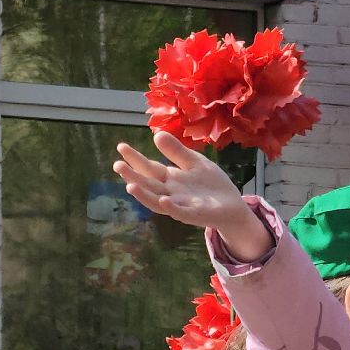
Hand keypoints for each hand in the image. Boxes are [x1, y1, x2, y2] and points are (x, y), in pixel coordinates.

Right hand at [113, 131, 270, 259]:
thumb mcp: (195, 162)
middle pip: (148, 184)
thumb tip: (156, 134)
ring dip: (144, 195)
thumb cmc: (211, 185)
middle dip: (132, 176)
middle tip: (117, 165)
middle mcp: (170, 193)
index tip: (121, 147)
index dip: (135, 159)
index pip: (149, 168)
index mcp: (170, 179)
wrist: (233, 207)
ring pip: (157, 201)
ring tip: (130, 186)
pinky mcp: (195, 215)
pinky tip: (164, 199)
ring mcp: (181, 205)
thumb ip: (176, 152)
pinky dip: (172, 207)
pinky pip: (180, 212)